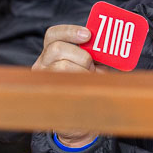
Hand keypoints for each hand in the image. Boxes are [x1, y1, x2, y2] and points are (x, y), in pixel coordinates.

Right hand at [33, 24, 100, 147]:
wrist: (82, 121)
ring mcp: (42, 81)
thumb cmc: (88, 88)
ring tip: (88, 81)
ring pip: (62, 66)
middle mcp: (42, 65)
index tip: (87, 35)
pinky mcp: (47, 95)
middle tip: (92, 67)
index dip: (69, 31)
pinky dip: (81, 85)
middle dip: (81, 56)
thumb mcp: (92, 68)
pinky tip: (86, 89)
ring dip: (82, 72)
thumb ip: (96, 55)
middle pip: (57, 48)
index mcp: (52, 54)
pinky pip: (65, 85)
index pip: (53, 35)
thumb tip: (110, 47)